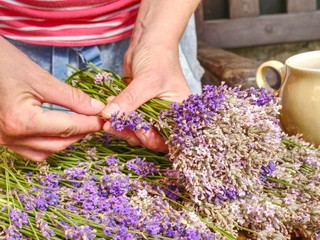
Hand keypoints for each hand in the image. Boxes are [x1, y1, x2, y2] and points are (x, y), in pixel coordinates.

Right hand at [0, 37, 104, 160]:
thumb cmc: (3, 63)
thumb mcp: (41, 79)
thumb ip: (71, 97)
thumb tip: (96, 109)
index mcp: (22, 121)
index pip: (67, 128)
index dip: (90, 124)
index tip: (104, 119)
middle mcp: (11, 137)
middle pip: (58, 143)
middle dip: (80, 133)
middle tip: (94, 120)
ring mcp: (4, 141)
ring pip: (45, 151)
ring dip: (65, 141)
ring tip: (78, 124)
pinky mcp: (1, 138)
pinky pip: (31, 150)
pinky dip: (48, 144)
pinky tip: (57, 131)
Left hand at [100, 0, 198, 151]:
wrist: (149, 40)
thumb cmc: (158, 57)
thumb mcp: (147, 80)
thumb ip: (129, 101)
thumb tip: (109, 116)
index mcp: (179, 113)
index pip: (167, 137)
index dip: (152, 139)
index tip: (137, 131)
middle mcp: (167, 116)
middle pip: (149, 136)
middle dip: (131, 132)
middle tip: (113, 125)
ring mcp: (151, 112)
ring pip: (135, 129)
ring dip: (120, 125)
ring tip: (108, 117)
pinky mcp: (137, 106)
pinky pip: (126, 118)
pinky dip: (116, 116)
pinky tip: (108, 108)